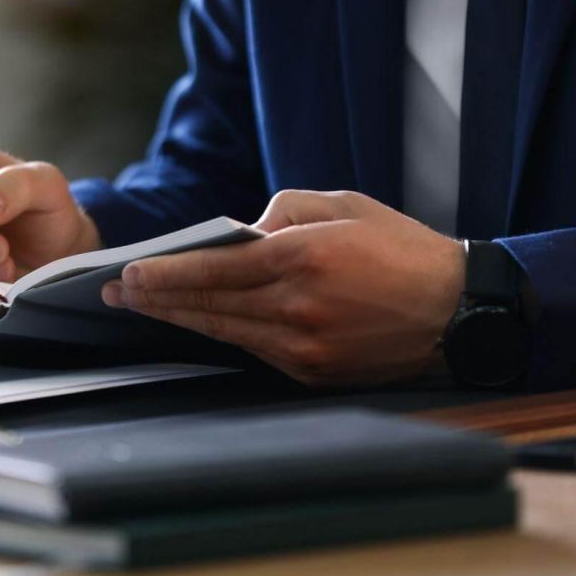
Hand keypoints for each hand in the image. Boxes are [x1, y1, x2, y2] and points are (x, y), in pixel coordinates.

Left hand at [102, 190, 465, 386]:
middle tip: (115, 292)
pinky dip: (219, 334)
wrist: (460, 312)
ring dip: (177, 319)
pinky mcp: (312, 371)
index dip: (166, 273)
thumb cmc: (399, 247)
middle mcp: (298, 306)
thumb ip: (282, 212)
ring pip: (223, 331)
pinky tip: (194, 323)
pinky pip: (252, 349)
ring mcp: (304, 345)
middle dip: (155, 298)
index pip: (214, 268)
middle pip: (208, 304)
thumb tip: (239, 236)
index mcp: (303, 258)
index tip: (128, 273)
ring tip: (140, 307)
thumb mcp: (343, 205)